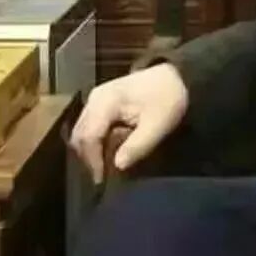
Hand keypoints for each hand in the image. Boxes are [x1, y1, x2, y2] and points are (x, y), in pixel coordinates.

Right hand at [70, 63, 188, 182]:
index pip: (88, 137)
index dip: (92, 161)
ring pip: (83, 131)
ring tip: (107, 166)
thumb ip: (137, 146)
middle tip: (102, 176)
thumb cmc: (168, 98)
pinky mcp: (101, 102)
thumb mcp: (158, 125)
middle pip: (80, 135)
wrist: (176, 75)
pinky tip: (111, 150)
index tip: (101, 180)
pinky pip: (91, 126)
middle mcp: (94, 99)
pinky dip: (97, 141)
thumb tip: (117, 166)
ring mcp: (96, 99)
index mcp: (105, 102)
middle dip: (89, 158)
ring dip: (92, 150)